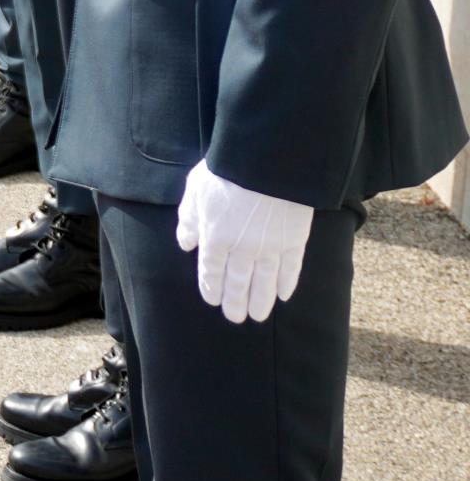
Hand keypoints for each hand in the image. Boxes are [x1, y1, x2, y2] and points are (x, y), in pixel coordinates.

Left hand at [176, 160, 313, 324]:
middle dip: (235, 302)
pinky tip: (283, 296)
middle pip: (237, 282)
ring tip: (257, 316)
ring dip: (260, 301)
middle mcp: (242, 248)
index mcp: (215, 237)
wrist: (266, 162)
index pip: (211, 270)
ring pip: (264, 282)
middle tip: (235, 318)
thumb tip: (186, 244)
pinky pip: (291, 269)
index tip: (212, 300)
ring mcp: (270, 247)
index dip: (211, 287)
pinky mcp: (294, 241)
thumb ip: (189, 220)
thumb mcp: (195, 191)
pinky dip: (286, 284)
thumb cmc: (225, 171)